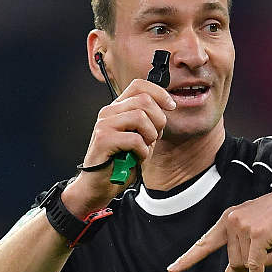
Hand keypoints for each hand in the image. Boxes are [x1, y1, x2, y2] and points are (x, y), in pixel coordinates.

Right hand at [62, 79, 174, 215]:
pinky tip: (135, 157)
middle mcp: (109, 112)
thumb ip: (150, 122)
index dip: (160, 93)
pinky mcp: (103, 139)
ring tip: (142, 149)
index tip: (171, 106)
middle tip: (153, 138)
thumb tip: (167, 106)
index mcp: (119, 109)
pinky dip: (142, 151)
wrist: (100, 185)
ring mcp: (104, 124)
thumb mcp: (142, 138)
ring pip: (140, 117)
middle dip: (158, 120)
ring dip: (150, 136)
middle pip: (144, 100)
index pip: (139, 85)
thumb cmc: (121, 163)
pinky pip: (135, 139)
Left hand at [166, 185, 271, 271]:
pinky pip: (254, 266)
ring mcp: (244, 227)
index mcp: (228, 219)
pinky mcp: (259, 235)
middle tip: (271, 259)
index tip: (173, 269)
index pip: (205, 242)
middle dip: (249, 267)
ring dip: (265, 265)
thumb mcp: (258, 234)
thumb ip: (242, 253)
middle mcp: (232, 221)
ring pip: (245, 264)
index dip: (188, 258)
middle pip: (233, 261)